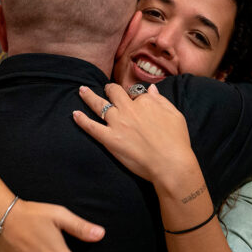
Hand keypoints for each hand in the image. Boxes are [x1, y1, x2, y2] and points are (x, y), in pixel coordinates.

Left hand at [73, 83, 196, 183]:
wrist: (170, 163)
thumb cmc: (177, 140)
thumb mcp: (175, 114)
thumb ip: (161, 100)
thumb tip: (151, 89)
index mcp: (145, 102)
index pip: (135, 93)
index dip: (134, 97)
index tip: (134, 100)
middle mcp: (129, 109)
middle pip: (114, 92)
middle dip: (110, 89)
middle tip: (107, 89)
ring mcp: (117, 123)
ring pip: (99, 104)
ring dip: (88, 96)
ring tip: (81, 90)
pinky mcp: (109, 139)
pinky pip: (91, 126)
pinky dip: (81, 120)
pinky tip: (74, 114)